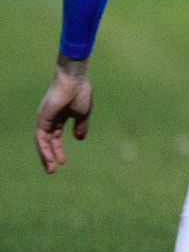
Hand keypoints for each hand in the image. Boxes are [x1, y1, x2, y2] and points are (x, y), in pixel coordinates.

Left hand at [36, 55, 91, 173]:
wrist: (74, 80)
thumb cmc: (80, 93)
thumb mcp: (82, 114)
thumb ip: (80, 126)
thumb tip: (79, 139)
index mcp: (60, 118)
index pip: (55, 138)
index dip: (58, 150)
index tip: (63, 162)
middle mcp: (49, 120)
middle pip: (46, 142)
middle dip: (49, 157)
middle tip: (52, 171)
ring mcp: (44, 119)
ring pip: (42, 142)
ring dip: (45, 156)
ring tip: (51, 169)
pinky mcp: (42, 119)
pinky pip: (41, 138)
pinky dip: (44, 149)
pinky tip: (50, 158)